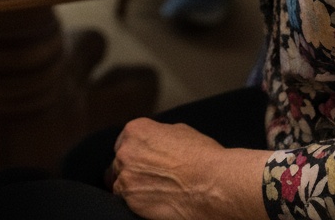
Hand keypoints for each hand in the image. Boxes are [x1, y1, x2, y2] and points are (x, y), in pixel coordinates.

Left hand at [109, 119, 267, 219]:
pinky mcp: (130, 199)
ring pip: (120, 182)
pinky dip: (135, 203)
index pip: (125, 142)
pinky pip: (124, 201)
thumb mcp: (180, 132)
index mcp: (136, 130)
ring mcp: (126, 176)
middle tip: (150, 179)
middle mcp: (126, 151)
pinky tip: (152, 203)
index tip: (143, 162)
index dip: (135, 153)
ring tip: (152, 193)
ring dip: (132, 187)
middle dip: (132, 170)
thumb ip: (159, 135)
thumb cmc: (203, 157)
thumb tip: (156, 141)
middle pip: (120, 162)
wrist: (214, 184)